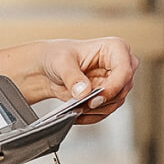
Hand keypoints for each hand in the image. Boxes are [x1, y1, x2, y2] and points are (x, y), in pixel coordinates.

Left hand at [0, 38, 138, 124]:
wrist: (37, 68)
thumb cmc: (48, 56)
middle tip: (82, 105)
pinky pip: (106, 111)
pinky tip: (77, 113)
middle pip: (124, 88)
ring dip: (97, 110)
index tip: (95, 96)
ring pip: (117, 103)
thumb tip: (85, 90)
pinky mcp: (103, 95)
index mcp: (113, 48)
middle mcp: (117, 63)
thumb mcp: (59, 62)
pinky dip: (92, 115)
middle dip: (103, 100)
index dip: (114, 85)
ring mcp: (112, 81)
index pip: (126, 69)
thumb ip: (74, 77)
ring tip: (76, 108)